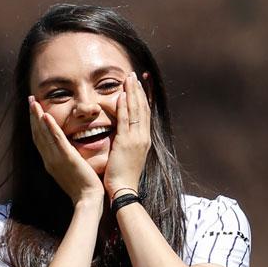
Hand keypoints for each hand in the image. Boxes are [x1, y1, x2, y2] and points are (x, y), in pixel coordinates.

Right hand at [29, 96, 104, 203]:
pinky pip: (57, 140)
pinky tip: (46, 116)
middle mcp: (49, 159)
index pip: (39, 139)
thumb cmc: (83, 187)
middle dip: (33, 116)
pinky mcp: (67, 158)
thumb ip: (66, 158)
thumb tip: (66, 149)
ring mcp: (56, 159)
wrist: (88, 199)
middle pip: (37, 134)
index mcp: (50, 161)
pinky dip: (50, 128)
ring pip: (43, 134)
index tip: (34, 109)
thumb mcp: (70, 170)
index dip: (35, 123)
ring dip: (38, 117)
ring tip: (34, 102)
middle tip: (30, 99)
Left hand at [103, 71, 151, 201]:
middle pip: (143, 108)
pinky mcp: (126, 142)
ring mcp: (136, 139)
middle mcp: (143, 137)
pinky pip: (126, 120)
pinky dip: (125, 106)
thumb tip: (123, 137)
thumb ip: (127, 144)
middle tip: (135, 75)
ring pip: (137, 111)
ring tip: (129, 78)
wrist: (124, 191)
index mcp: (144, 140)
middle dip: (139, 90)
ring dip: (133, 93)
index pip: (145, 114)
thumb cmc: (123, 177)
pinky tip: (122, 94)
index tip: (141, 85)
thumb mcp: (129, 157)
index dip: (144, 98)